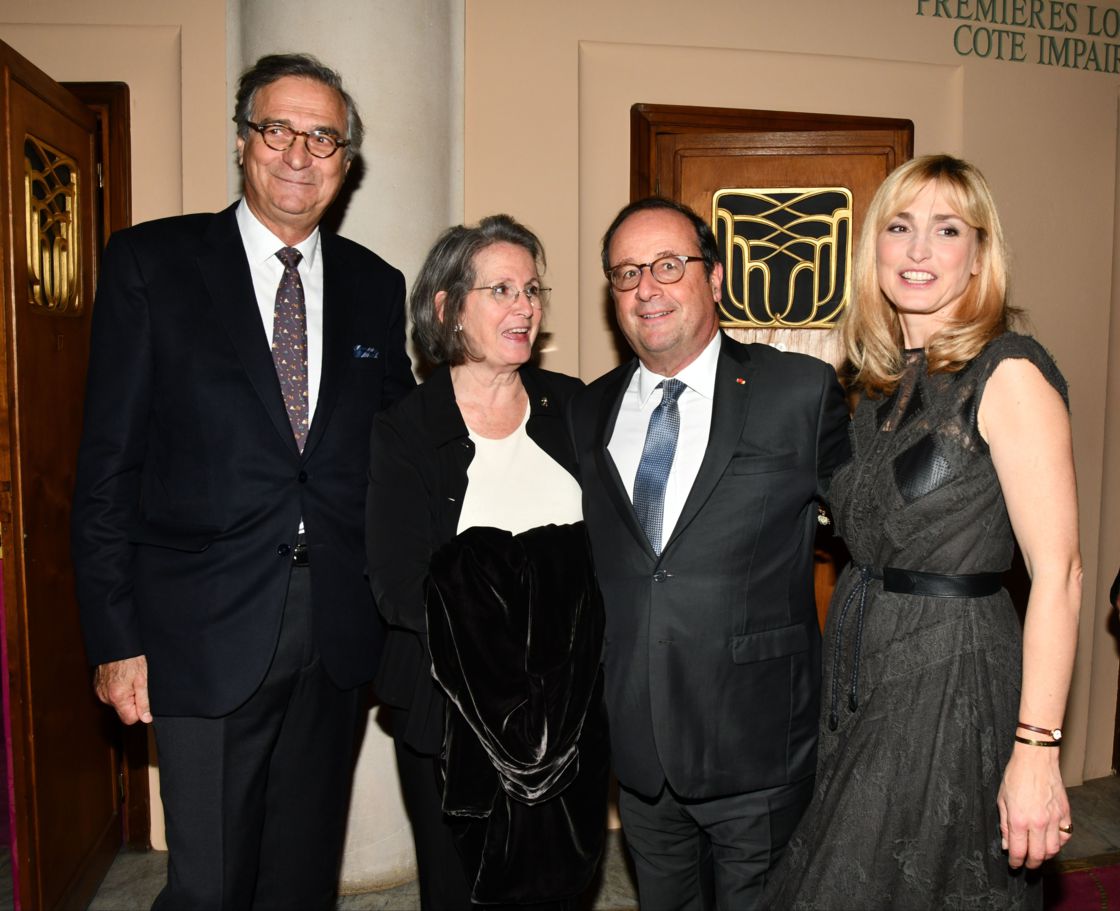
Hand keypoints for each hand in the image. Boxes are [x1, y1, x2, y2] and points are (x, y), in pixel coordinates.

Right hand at [93, 655, 151, 724]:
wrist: (116, 645)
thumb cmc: (131, 660)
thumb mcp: (142, 680)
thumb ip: (143, 701)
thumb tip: (146, 718)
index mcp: (117, 697)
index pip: (129, 719)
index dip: (139, 711)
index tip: (142, 698)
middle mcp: (106, 697)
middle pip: (123, 711)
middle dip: (132, 701)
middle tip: (136, 684)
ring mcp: (100, 693)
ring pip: (117, 703)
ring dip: (125, 695)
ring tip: (128, 679)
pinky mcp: (98, 688)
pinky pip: (111, 696)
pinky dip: (118, 690)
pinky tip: (121, 678)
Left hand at [997, 746, 1071, 868]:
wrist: (1035, 759)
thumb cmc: (1015, 776)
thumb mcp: (1002, 800)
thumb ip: (1005, 825)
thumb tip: (1007, 844)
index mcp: (1019, 819)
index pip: (1018, 851)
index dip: (1015, 861)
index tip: (1014, 865)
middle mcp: (1038, 822)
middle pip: (1038, 855)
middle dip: (1031, 863)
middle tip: (1026, 863)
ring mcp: (1054, 819)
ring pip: (1054, 849)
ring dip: (1046, 855)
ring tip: (1038, 854)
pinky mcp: (1065, 813)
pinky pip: (1065, 836)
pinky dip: (1059, 842)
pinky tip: (1051, 840)